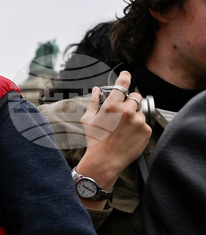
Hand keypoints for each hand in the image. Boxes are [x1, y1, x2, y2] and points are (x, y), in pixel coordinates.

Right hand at [76, 70, 152, 201]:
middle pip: (136, 96)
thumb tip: (96, 90)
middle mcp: (127, 111)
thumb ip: (93, 102)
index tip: (126, 74)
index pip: (122, 84)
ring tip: (124, 128)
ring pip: (141, 111)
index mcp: (112, 105)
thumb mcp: (88, 119)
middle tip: (124, 111)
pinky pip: (145, 124)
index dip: (125, 77)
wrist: (105, 160)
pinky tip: (129, 135)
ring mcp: (138, 121)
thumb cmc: (95, 140)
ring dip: (135, 116)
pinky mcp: (146, 131)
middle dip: (131, 101)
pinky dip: (139, 127)